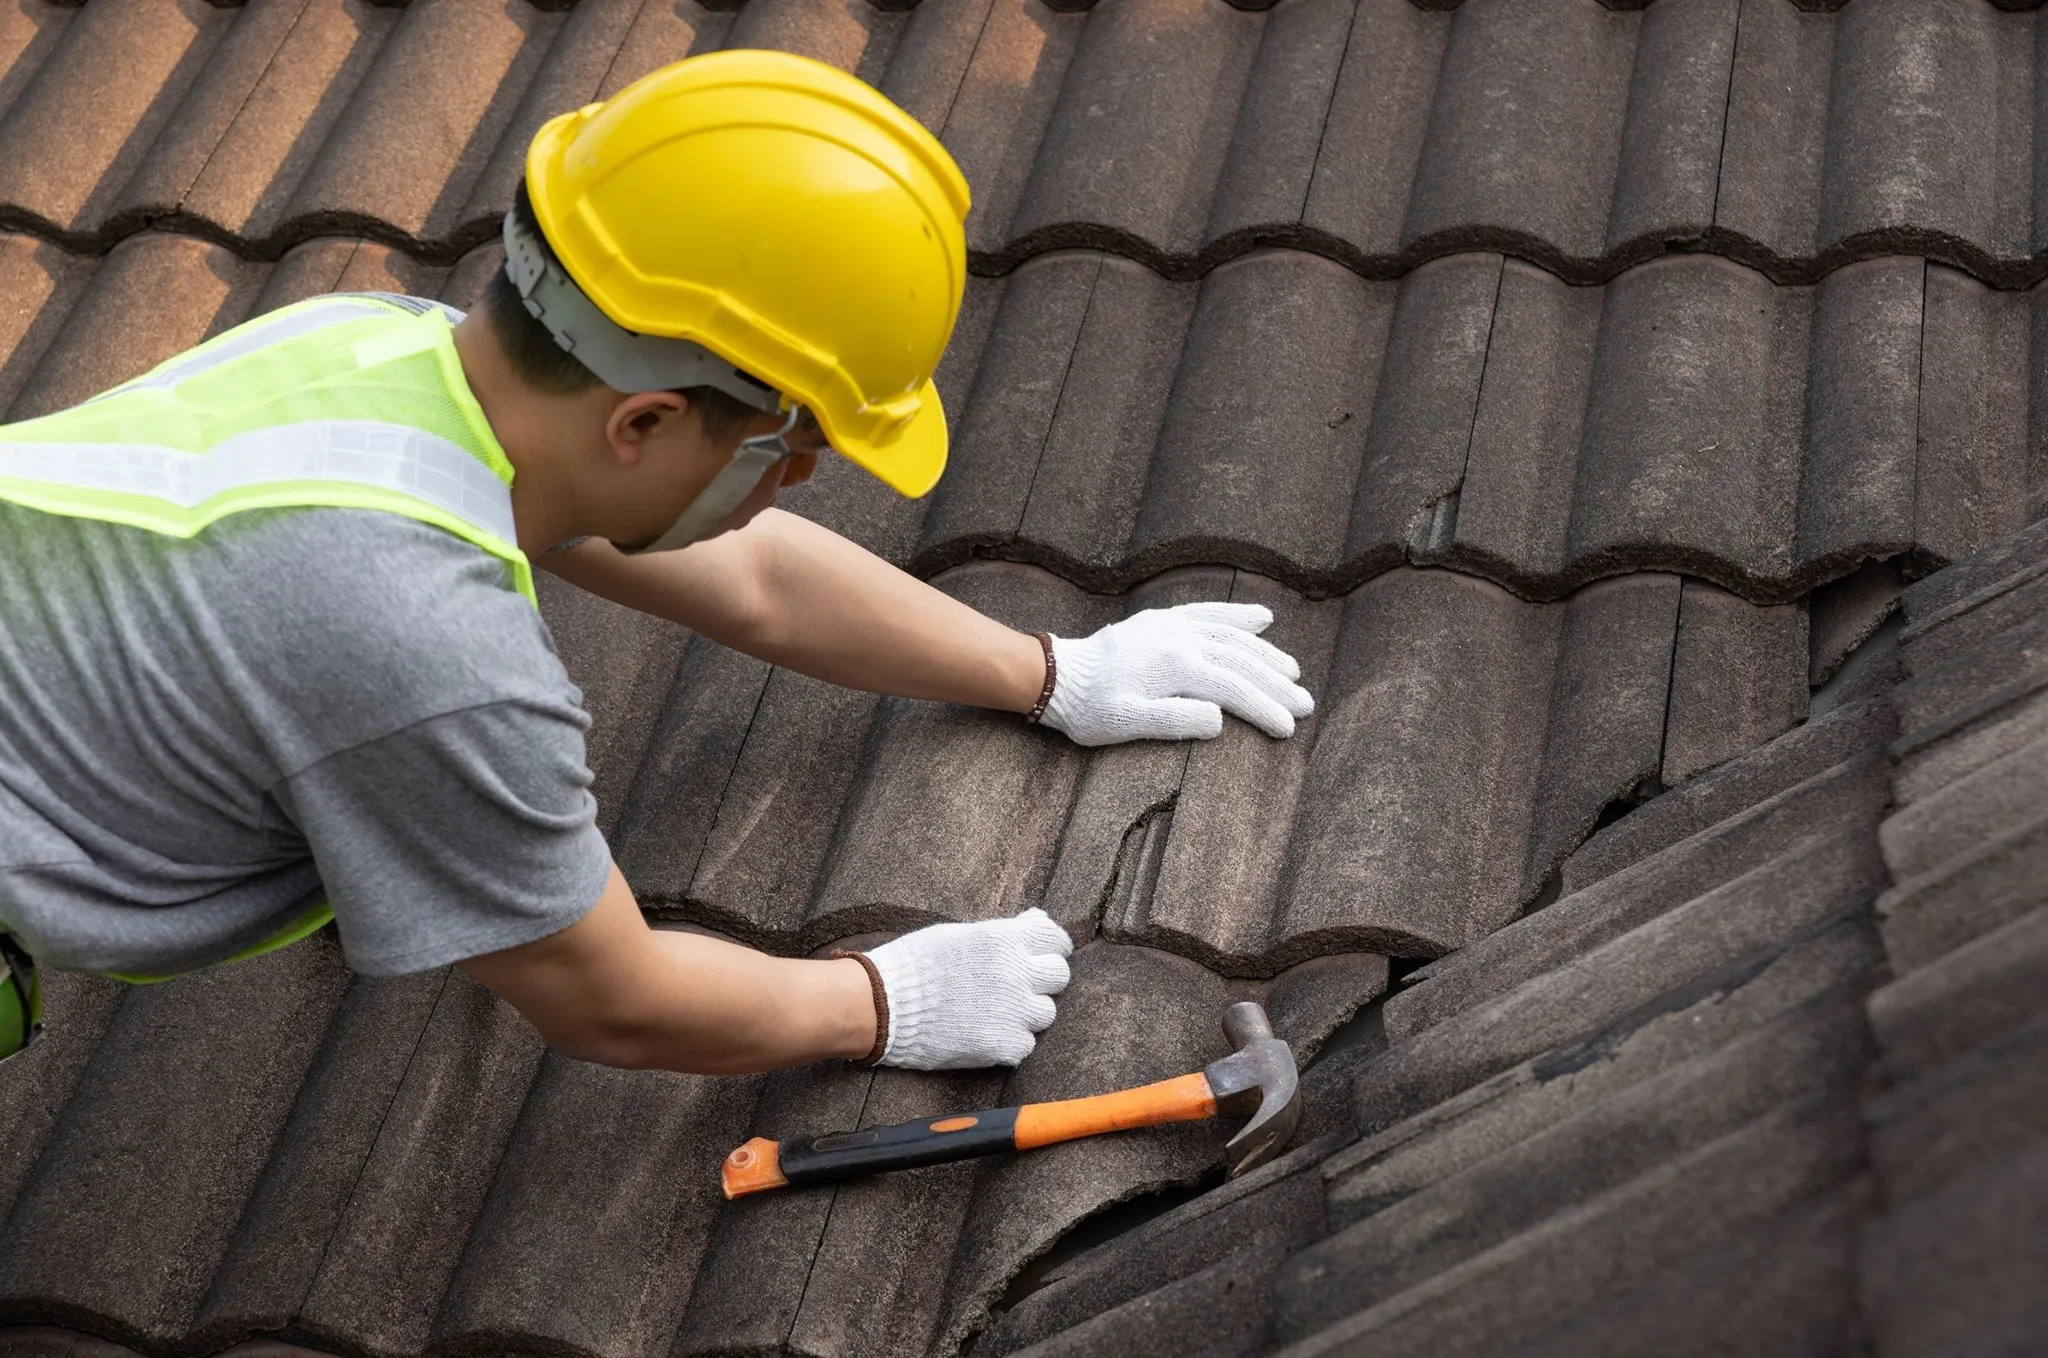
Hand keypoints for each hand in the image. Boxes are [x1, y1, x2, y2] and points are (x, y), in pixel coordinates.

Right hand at [863, 907, 1073, 1068]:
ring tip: (997, 1011)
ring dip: (1027, 1012)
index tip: (1043, 956)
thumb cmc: (916, 964)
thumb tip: (1038, 919)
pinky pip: (1025, 1044)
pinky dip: (1010, 1041)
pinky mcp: (1002, 1045)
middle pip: (1059, 976)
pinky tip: (985, 1032)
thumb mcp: (960, 934)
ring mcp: (1013, 1012)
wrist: (883, 1005)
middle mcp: (1016, 973)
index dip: (1052, 948)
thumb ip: (1003, 931)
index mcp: (1005, 940)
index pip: (1055, 940)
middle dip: (1042, 979)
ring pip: (1046, 1013)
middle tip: (1020, 985)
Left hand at [1040, 602, 1313, 745]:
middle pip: (1241, 661)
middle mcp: (1180, 638)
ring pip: (1232, 636)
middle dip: (1276, 683)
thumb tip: (1220, 718)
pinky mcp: (1164, 620)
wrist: (1057, 676)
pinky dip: (1237, 616)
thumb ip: (1173, 721)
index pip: (1233, 688)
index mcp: (1175, 666)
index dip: (1264, 708)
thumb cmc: (1090, 708)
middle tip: (1306, 704)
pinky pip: (1209, 613)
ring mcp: (1173, 625)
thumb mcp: (1127, 724)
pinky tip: (1263, 618)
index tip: (1289, 728)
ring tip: (1293, 672)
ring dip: (1265, 653)